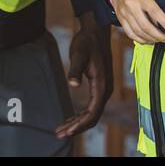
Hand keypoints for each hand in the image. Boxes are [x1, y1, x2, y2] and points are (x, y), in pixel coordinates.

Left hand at [54, 13, 112, 137]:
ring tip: (61, 130)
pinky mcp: (98, 87)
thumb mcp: (78, 54)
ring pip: (91, 114)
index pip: (92, 112)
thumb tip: (73, 84)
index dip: (80, 124)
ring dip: (77, 123)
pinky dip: (80, 115)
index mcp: (102, 86)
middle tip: (59, 134)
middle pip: (92, 117)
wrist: (95, 31)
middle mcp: (105, 91)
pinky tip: (70, 119)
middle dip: (76, 128)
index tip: (67, 131)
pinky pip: (91, 107)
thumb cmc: (86, 42)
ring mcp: (103, 90)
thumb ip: (75, 69)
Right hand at [109, 0, 164, 44]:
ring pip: (138, 32)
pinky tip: (148, 40)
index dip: (164, 22)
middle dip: (159, 35)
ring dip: (151, 39)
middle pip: (145, 26)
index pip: (154, 12)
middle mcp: (131, 6)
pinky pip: (130, 33)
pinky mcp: (121, 19)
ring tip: (161, 40)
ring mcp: (124, 13)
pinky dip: (140, 40)